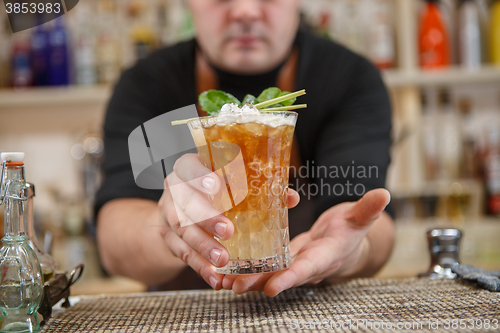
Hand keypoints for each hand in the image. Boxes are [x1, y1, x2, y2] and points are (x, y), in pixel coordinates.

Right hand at [158, 153, 299, 289]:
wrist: (178, 206)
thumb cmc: (213, 190)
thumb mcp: (229, 182)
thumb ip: (257, 187)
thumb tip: (291, 198)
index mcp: (189, 168)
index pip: (189, 166)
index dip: (199, 175)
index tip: (216, 185)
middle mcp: (175, 190)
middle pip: (186, 202)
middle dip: (206, 217)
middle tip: (228, 231)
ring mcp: (167, 214)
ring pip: (183, 231)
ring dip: (204, 247)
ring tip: (223, 260)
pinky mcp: (167, 237)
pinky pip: (181, 253)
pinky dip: (199, 267)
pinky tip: (214, 278)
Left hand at [221, 188, 390, 295]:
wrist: (343, 243)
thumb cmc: (350, 230)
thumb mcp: (359, 218)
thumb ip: (368, 209)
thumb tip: (384, 193)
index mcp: (325, 256)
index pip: (308, 268)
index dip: (291, 278)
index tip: (274, 287)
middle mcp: (306, 265)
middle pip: (281, 276)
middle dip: (259, 282)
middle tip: (236, 285)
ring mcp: (292, 264)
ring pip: (267, 274)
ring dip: (246, 278)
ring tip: (221, 281)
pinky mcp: (282, 258)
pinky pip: (262, 266)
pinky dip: (245, 269)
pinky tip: (223, 270)